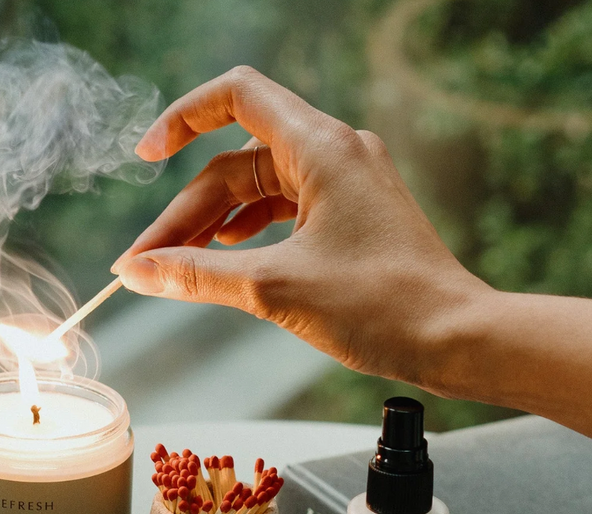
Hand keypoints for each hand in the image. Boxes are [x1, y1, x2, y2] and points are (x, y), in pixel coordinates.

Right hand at [112, 66, 488, 387]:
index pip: (236, 97)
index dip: (182, 118)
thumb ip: (197, 274)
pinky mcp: (352, 218)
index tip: (144, 156)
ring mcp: (346, 186)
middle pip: (237, 163)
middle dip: (188, 212)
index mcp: (322, 147)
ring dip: (214, 225)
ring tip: (178, 265)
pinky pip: (285, 211)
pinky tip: (227, 256)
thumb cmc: (382, 306)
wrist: (452, 338)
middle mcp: (336, 153)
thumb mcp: (273, 287)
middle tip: (149, 262)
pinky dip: (250, 232)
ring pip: (259, 190)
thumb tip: (139, 272)